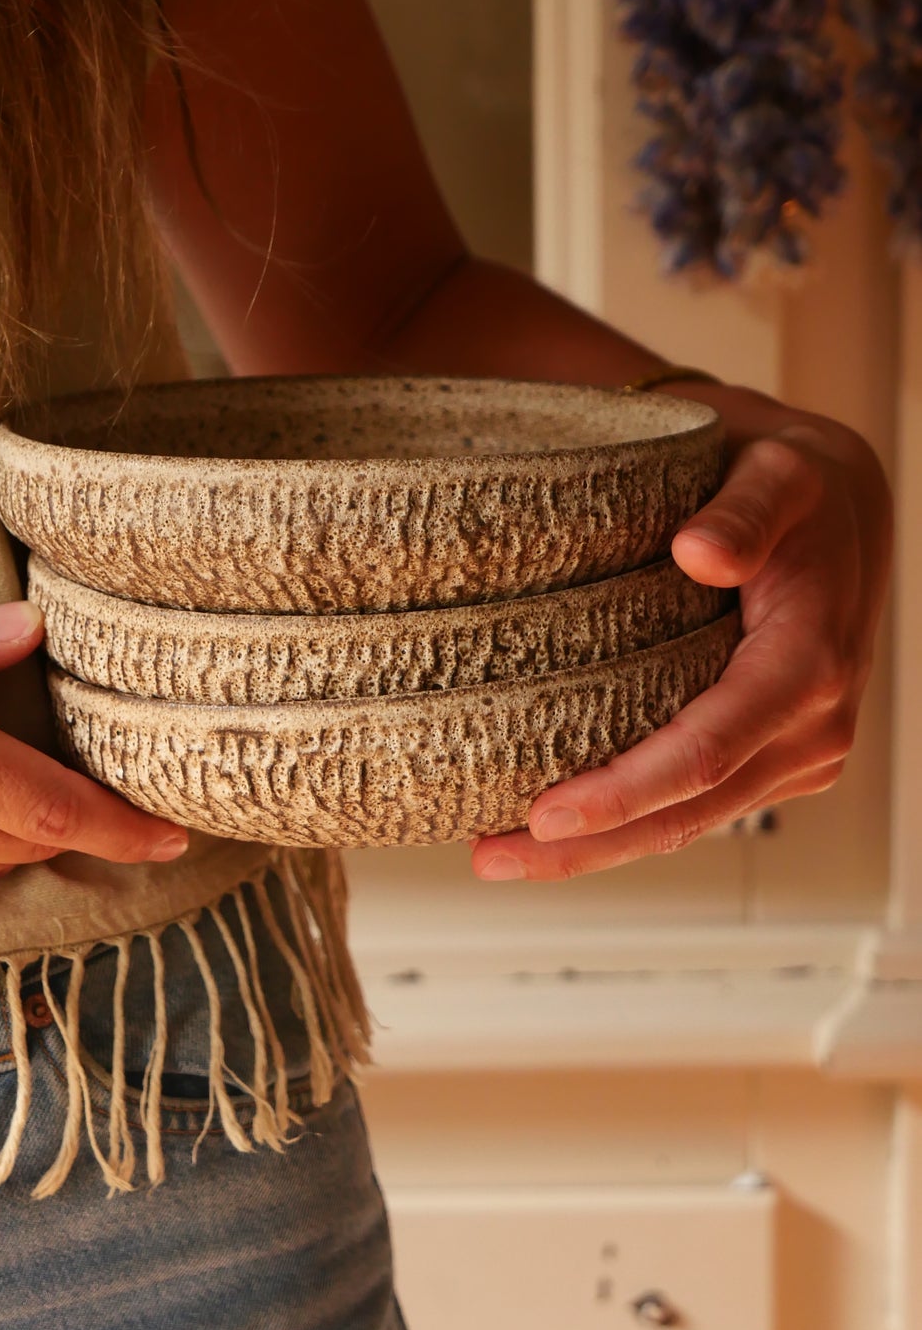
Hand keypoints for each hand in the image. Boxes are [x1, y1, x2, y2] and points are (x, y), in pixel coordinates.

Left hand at [471, 385, 892, 880]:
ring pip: (687, 823)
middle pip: (687, 811)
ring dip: (597, 849)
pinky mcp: (774, 760)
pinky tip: (555, 829)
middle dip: (588, 845)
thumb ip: (744, 510)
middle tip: (489, 857)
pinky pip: (696, 807)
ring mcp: (797, 753)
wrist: (840, 504)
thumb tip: (700, 553)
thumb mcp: (776, 472)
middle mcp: (814, 727)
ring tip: (499, 854)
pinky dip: (626, 823)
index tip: (545, 812)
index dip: (623, 791)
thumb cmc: (796, 484)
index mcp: (811, 665)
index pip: (707, 750)